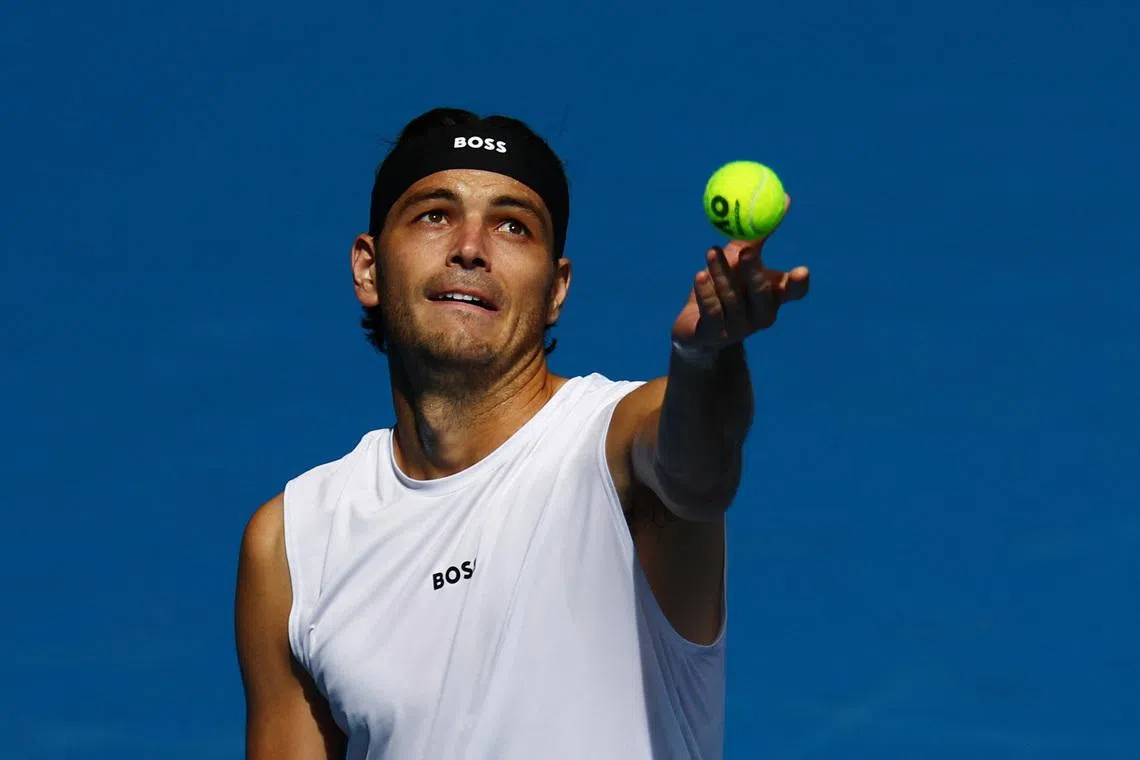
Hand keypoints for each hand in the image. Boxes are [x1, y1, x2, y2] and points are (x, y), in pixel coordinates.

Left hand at [671, 195, 808, 353]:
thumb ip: (757, 233)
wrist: (694, 325)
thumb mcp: (739, 257)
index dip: (798, 284)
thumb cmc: (723, 284)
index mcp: (773, 297)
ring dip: (721, 273)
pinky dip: (706, 292)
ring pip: (732, 299)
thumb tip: (783, 196)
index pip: (793, 293)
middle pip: (762, 295)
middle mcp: (760, 316)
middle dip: (755, 272)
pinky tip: (699, 276)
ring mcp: (738, 330)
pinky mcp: (714, 336)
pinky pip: (712, 312)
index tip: (801, 269)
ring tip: (710, 252)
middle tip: (747, 250)